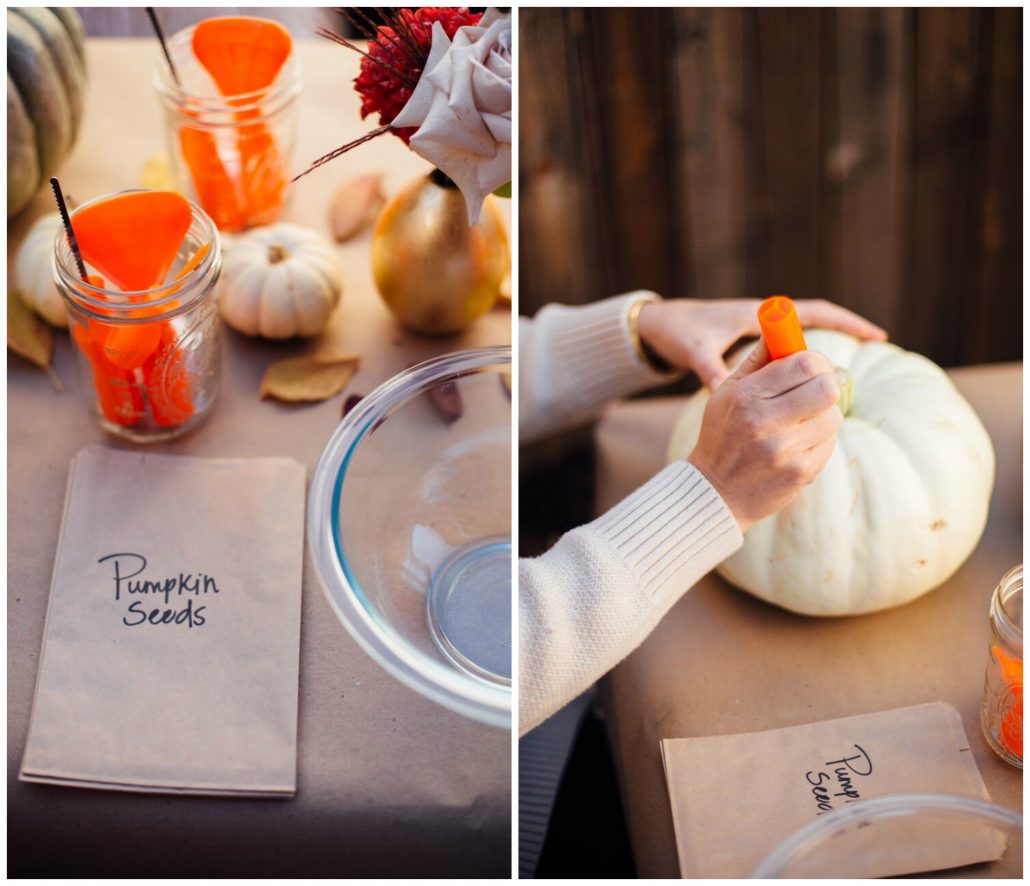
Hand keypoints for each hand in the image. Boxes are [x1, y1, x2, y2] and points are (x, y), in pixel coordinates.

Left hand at [637, 298, 886, 388]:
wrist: (660, 330)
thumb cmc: (682, 334)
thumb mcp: (696, 351)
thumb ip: (710, 366)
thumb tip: (719, 385)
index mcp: (759, 316)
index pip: (816, 313)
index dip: (847, 323)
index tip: (877, 337)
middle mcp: (766, 327)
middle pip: (815, 340)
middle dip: (836, 356)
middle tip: (858, 379)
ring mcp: (762, 344)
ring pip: (802, 360)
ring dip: (819, 376)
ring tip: (837, 403)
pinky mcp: (756, 360)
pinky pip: (789, 370)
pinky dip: (801, 383)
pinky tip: (812, 405)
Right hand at [687, 339, 841, 532]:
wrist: (714, 492)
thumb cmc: (722, 434)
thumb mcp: (726, 392)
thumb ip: (757, 360)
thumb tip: (780, 327)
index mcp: (745, 396)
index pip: (803, 364)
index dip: (816, 361)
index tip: (812, 367)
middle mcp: (762, 422)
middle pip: (826, 387)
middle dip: (824, 384)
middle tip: (814, 390)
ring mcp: (783, 451)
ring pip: (833, 417)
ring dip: (822, 416)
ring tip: (801, 422)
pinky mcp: (799, 473)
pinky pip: (829, 444)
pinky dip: (818, 441)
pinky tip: (797, 445)